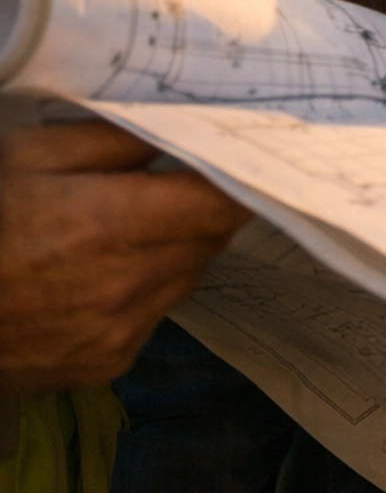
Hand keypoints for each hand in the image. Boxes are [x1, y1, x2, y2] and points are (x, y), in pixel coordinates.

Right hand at [0, 121, 243, 391]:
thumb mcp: (31, 154)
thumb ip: (115, 139)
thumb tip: (181, 127)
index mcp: (108, 227)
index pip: (219, 205)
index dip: (241, 176)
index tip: (248, 154)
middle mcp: (125, 288)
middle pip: (210, 240)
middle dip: (204, 207)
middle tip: (184, 178)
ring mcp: (117, 335)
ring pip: (187, 277)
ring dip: (178, 247)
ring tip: (131, 223)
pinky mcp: (107, 365)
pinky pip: (155, 313)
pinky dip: (148, 288)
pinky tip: (103, 271)